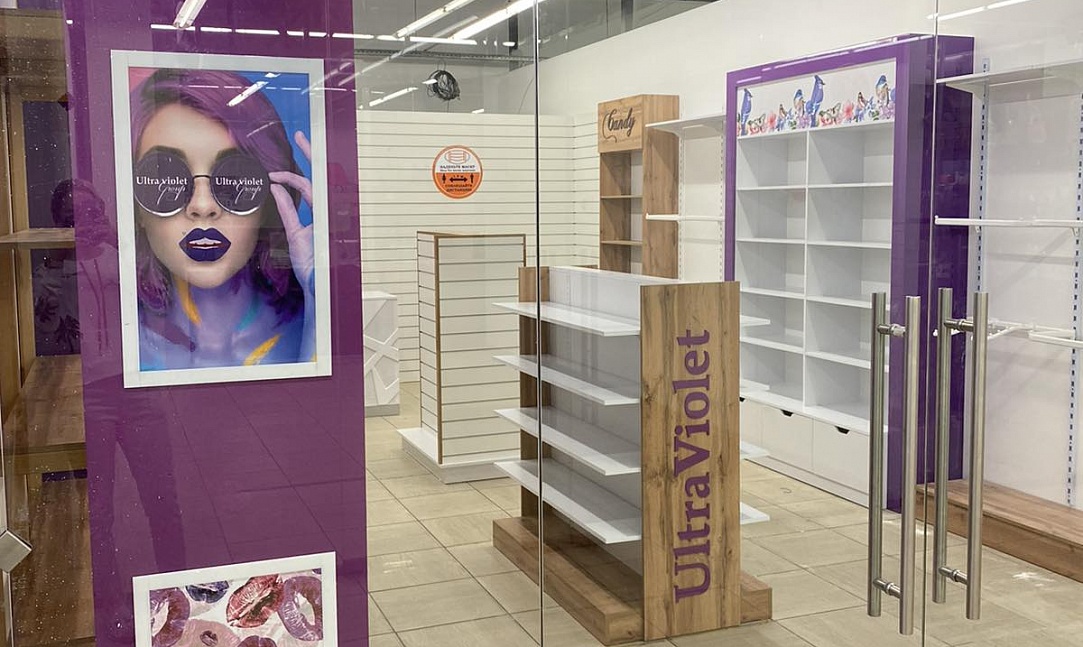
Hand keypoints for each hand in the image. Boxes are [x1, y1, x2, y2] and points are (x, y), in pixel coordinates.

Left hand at [269, 131, 315, 292]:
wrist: (318, 286)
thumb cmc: (310, 263)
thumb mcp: (295, 232)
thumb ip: (288, 210)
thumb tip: (276, 188)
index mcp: (325, 213)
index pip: (316, 183)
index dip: (307, 165)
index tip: (298, 148)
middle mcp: (329, 213)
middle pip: (322, 178)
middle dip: (313, 156)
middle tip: (303, 137)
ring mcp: (328, 220)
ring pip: (313, 189)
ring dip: (293, 176)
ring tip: (276, 169)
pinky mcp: (320, 230)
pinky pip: (303, 207)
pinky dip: (288, 195)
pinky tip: (275, 183)